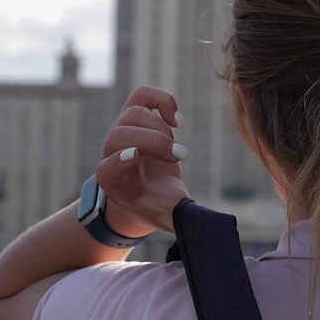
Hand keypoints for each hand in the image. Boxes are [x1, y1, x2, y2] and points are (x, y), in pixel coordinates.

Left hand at [95, 86, 189, 236]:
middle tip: (180, 157)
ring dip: (161, 128)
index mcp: (114, 183)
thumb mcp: (170, 215)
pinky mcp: (137, 115)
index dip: (118, 163)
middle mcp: (112, 153)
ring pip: (133, 114)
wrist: (146, 190)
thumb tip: (213, 224)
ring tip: (178, 149)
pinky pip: (143, 95)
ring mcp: (123, 130)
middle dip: (152, 142)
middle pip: (120, 135)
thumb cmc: (157, 205)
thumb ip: (185, 218)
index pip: (107, 169)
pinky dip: (162, 100)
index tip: (135, 159)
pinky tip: (176, 120)